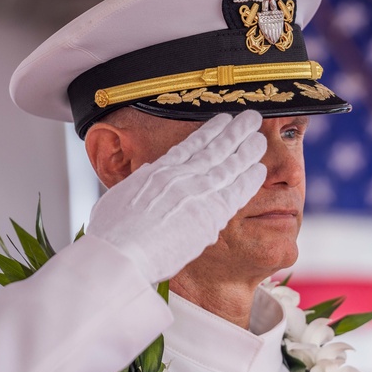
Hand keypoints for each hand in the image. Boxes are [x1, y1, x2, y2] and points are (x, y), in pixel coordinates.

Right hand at [87, 111, 267, 283]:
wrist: (120, 253)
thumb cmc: (111, 235)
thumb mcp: (117, 199)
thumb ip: (138, 184)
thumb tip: (148, 170)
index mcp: (157, 172)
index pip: (189, 146)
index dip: (209, 132)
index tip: (222, 120)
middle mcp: (180, 176)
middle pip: (214, 148)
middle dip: (234, 131)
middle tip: (251, 119)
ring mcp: (197, 192)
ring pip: (229, 165)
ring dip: (247, 149)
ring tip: (260, 137)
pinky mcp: (211, 213)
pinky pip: (237, 191)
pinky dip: (250, 179)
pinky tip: (260, 170)